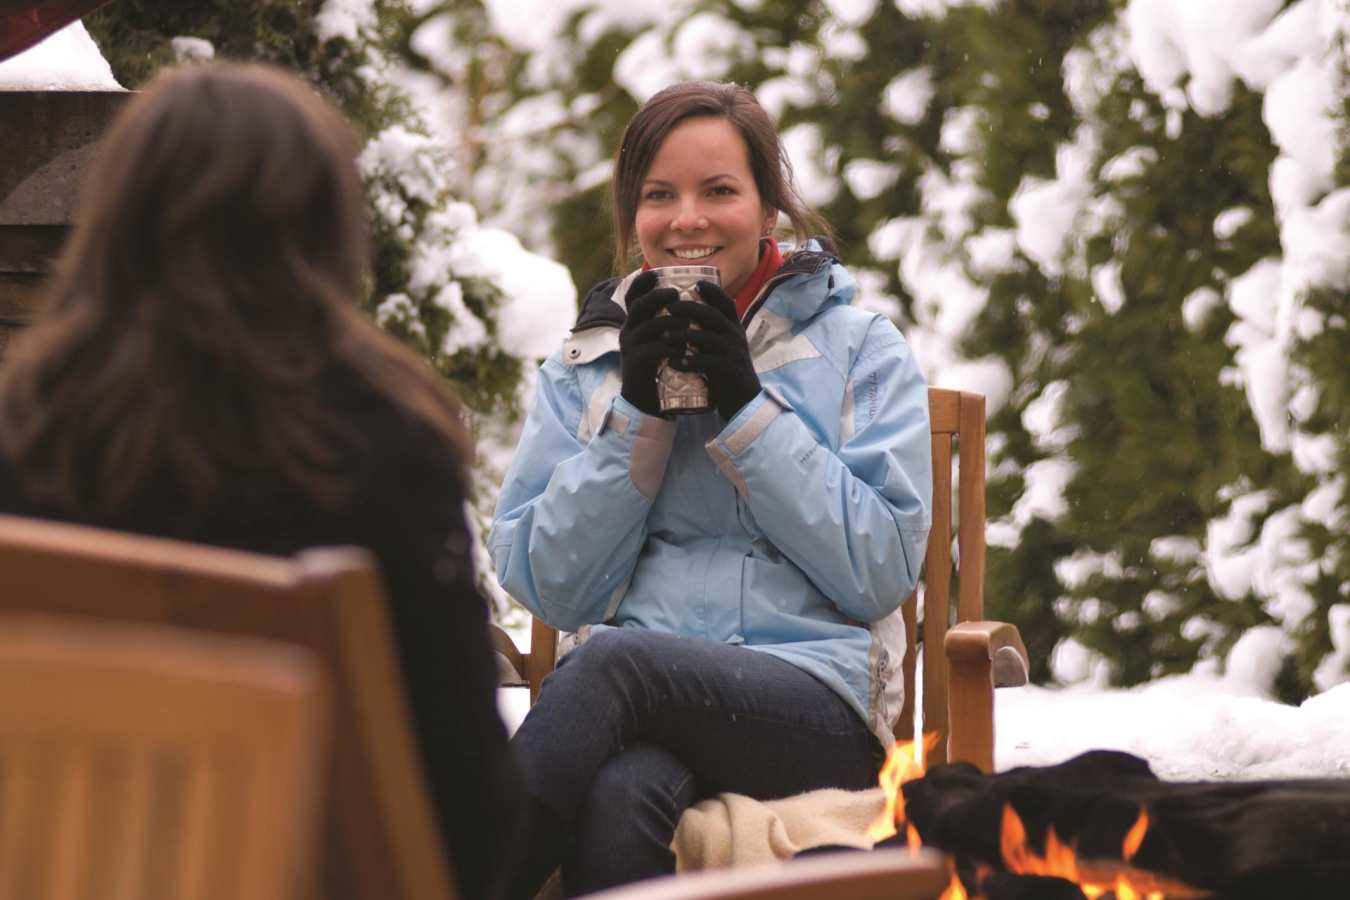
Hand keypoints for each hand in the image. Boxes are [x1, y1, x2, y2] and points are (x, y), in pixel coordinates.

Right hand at [618, 271, 683, 416]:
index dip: (641, 283)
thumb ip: (667, 324)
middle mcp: (628, 331)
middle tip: (677, 294)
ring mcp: (630, 346)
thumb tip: (690, 305)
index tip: (656, 274)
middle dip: (658, 296)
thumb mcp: (660, 341)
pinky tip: (683, 350)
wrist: (645, 399)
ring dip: (671, 323)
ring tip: (688, 324)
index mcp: (634, 323)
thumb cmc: (658, 366)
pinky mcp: (636, 363)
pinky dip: (670, 348)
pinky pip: (653, 350)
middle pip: (639, 305)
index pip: (632, 296)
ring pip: (649, 326)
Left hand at [666, 280, 761, 421]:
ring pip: (706, 337)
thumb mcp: (722, 347)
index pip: (726, 303)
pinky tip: (673, 362)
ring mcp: (733, 353)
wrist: (744, 400)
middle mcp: (735, 337)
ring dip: (683, 335)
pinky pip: (706, 362)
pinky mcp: (728, 370)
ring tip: (665, 336)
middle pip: (712, 315)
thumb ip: (710, 333)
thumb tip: (687, 318)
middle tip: (669, 308)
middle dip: (690, 308)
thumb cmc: (726, 372)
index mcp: (734, 328)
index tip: (697, 283)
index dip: (713, 291)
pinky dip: (688, 361)